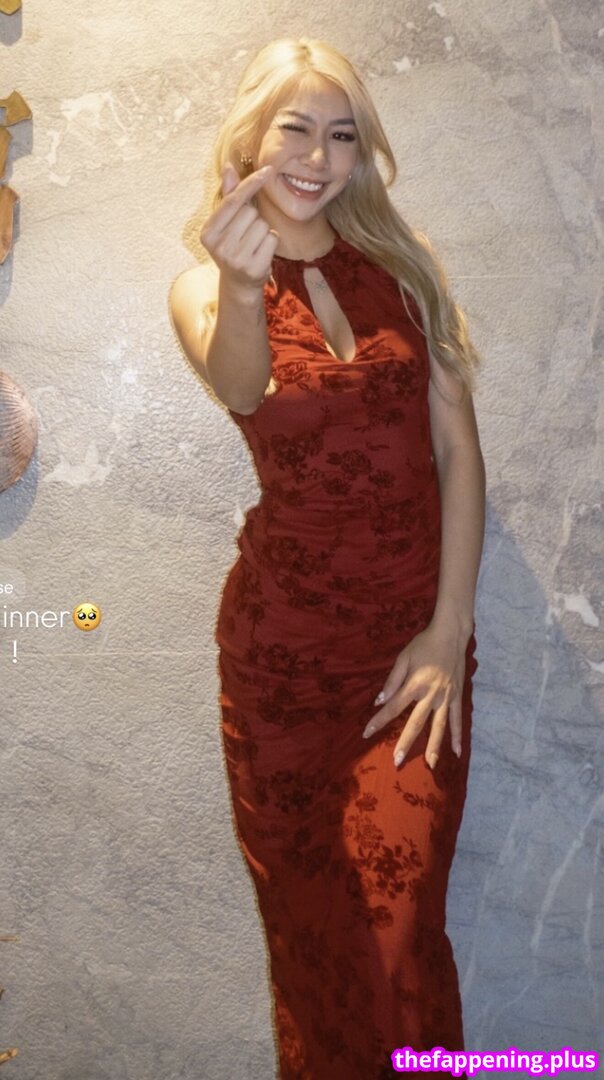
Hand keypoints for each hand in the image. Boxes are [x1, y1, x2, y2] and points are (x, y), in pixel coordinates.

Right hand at [200, 162, 279, 291]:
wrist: (239, 283)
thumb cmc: (234, 246)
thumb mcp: (226, 223)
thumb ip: (229, 195)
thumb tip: (228, 167)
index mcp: (208, 232)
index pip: (233, 200)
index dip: (251, 183)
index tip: (268, 170)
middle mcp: (219, 247)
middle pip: (250, 213)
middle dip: (254, 219)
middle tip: (246, 235)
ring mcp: (236, 259)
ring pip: (263, 225)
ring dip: (263, 231)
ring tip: (253, 244)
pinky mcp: (254, 268)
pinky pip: (272, 238)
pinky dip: (271, 242)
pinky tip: (261, 252)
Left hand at [362, 623, 469, 769]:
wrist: (451, 634)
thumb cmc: (424, 644)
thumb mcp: (403, 658)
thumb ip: (392, 681)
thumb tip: (379, 701)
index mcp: (415, 684)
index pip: (393, 707)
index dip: (379, 720)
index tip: (366, 733)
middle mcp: (431, 695)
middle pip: (416, 723)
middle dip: (406, 743)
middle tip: (397, 761)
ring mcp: (446, 697)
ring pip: (439, 727)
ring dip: (434, 747)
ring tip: (430, 765)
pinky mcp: (457, 697)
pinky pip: (456, 720)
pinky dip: (457, 736)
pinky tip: (456, 753)